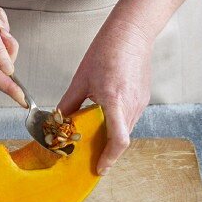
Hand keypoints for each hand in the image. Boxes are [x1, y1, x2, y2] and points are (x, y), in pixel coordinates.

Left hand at [58, 18, 152, 174]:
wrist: (132, 34)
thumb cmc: (106, 50)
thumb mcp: (82, 78)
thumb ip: (70, 102)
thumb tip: (58, 120)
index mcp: (114, 100)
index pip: (118, 140)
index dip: (109, 158)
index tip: (100, 168)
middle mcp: (130, 105)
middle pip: (121, 140)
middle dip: (108, 153)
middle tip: (94, 160)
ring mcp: (139, 103)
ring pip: (126, 131)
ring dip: (113, 140)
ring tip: (99, 142)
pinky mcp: (143, 99)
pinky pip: (130, 119)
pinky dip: (118, 126)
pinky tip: (108, 121)